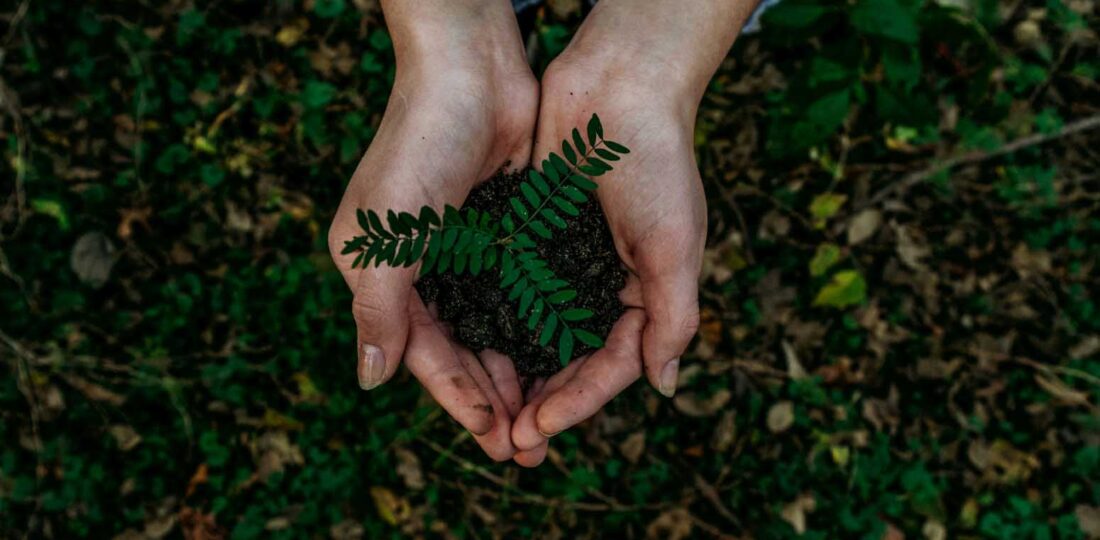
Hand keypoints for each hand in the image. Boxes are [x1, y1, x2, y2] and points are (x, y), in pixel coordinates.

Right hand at [327, 0, 536, 460]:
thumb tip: (369, 381)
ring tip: (547, 414)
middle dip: (491, 398)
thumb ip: (378, 310)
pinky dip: (535, 328)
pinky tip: (560, 357)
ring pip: (492, 329)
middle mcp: (420, 268)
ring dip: (516, 372)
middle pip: (459, 349)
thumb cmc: (418, 146)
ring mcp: (464, 251)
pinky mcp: (503, 232)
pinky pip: (519, 294)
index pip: (420, 352)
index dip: (455, 396)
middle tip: (526, 445)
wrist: (471, 71)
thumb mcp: (385, 235)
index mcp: (380, 273)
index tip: (493, 433)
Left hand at [510, 0, 755, 464]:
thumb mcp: (675, 245)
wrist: (618, 87)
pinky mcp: (532, 239)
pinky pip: (511, 292)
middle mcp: (603, 287)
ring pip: (536, 336)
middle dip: (543, 402)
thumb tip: (664, 386)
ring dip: (515, 375)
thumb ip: (673, 317)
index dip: (578, 401)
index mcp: (644, 294)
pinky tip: (468, 350)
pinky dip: (494, 323)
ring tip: (486, 412)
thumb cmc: (657, 164)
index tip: (540, 426)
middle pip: (570, 362)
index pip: (611, 365)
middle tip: (508, 441)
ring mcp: (566, 265)